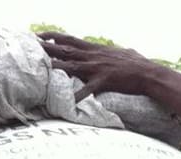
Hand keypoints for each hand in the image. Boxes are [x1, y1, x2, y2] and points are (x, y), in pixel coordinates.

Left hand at [37, 32, 166, 100]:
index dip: (54, 36)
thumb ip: (117, 52)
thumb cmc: (140, 64)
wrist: (150, 74)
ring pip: (72, 65)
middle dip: (47, 47)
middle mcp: (94, 56)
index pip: (71, 40)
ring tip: (41, 65)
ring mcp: (98, 68)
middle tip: (30, 45)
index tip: (40, 35)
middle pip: (66, 49)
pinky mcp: (105, 81)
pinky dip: (78, 94)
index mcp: (97, 49)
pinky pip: (88, 89)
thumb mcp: (125, 53)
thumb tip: (122, 51)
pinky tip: (69, 100)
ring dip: (56, 65)